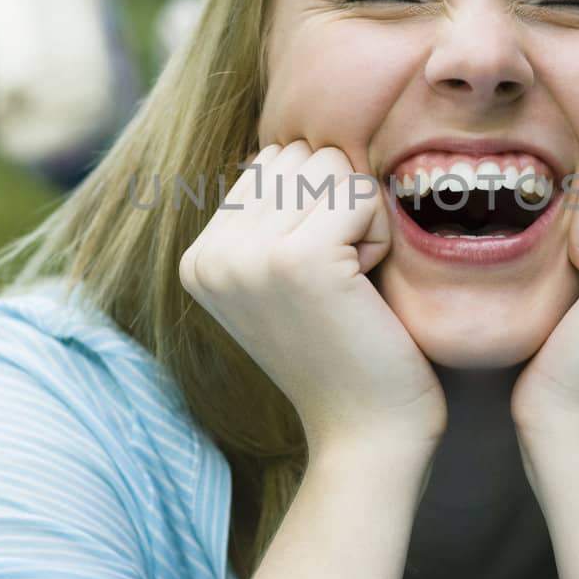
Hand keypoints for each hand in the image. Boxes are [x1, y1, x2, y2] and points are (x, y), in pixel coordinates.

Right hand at [179, 140, 446, 461]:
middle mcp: (208, 255)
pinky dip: (379, 234)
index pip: (272, 163)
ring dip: (361, 219)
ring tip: (351, 284)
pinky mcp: (295, 258)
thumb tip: (299, 143)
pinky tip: (365, 289)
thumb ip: (275, 216)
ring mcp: (245, 256)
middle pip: (299, 156)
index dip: (319, 207)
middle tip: (343, 281)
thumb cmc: (348, 352)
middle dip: (340, 205)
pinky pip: (359, 192)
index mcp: (199, 258)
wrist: (367, 435)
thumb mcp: (288, 279)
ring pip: (329, 166)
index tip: (322, 278)